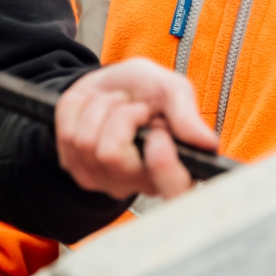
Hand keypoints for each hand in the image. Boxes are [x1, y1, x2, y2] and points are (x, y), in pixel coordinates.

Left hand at [55, 58, 218, 200]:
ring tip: (118, 105)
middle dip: (121, 115)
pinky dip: (80, 109)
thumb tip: (207, 144)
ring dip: (101, 108)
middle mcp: (140, 183)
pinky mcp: (77, 169)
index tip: (159, 131)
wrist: (111, 82)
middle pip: (112, 155)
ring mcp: (105, 181)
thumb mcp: (171, 89)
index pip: (173, 192)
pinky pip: (67, 134)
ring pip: (85, 141)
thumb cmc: (146, 89)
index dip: (163, 163)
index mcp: (175, 170)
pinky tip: (97, 111)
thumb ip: (186, 115)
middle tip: (138, 108)